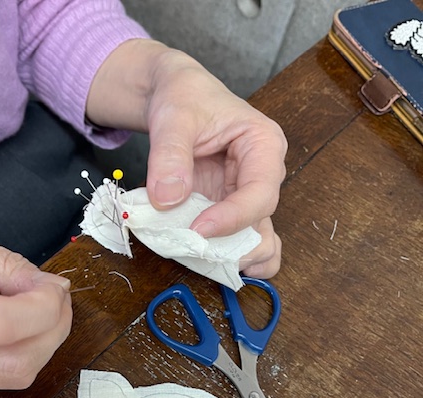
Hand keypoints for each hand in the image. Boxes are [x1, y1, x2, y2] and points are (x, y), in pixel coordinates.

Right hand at [0, 222, 72, 388]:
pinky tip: (23, 324)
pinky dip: (23, 351)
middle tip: (57, 295)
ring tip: (45, 308)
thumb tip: (50, 288)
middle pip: (15, 363)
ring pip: (13, 377)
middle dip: (54, 329)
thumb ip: (1, 264)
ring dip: (45, 343)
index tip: (56, 286)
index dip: (42, 309)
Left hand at [86, 39, 286, 277]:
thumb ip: (170, 155)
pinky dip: (223, 257)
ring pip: (256, 240)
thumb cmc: (184, 97)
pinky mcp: (226, 211)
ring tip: (209, 267)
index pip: (260, 193)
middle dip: (234, 246)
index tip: (198, 229)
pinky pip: (234, 242)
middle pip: (260, 223)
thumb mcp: (174, 117)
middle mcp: (262, 176)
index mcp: (263, 146)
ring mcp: (244, 198)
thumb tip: (167, 200)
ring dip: (235, 259)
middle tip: (200, 254)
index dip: (233, 218)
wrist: (175, 97)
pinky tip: (206, 264)